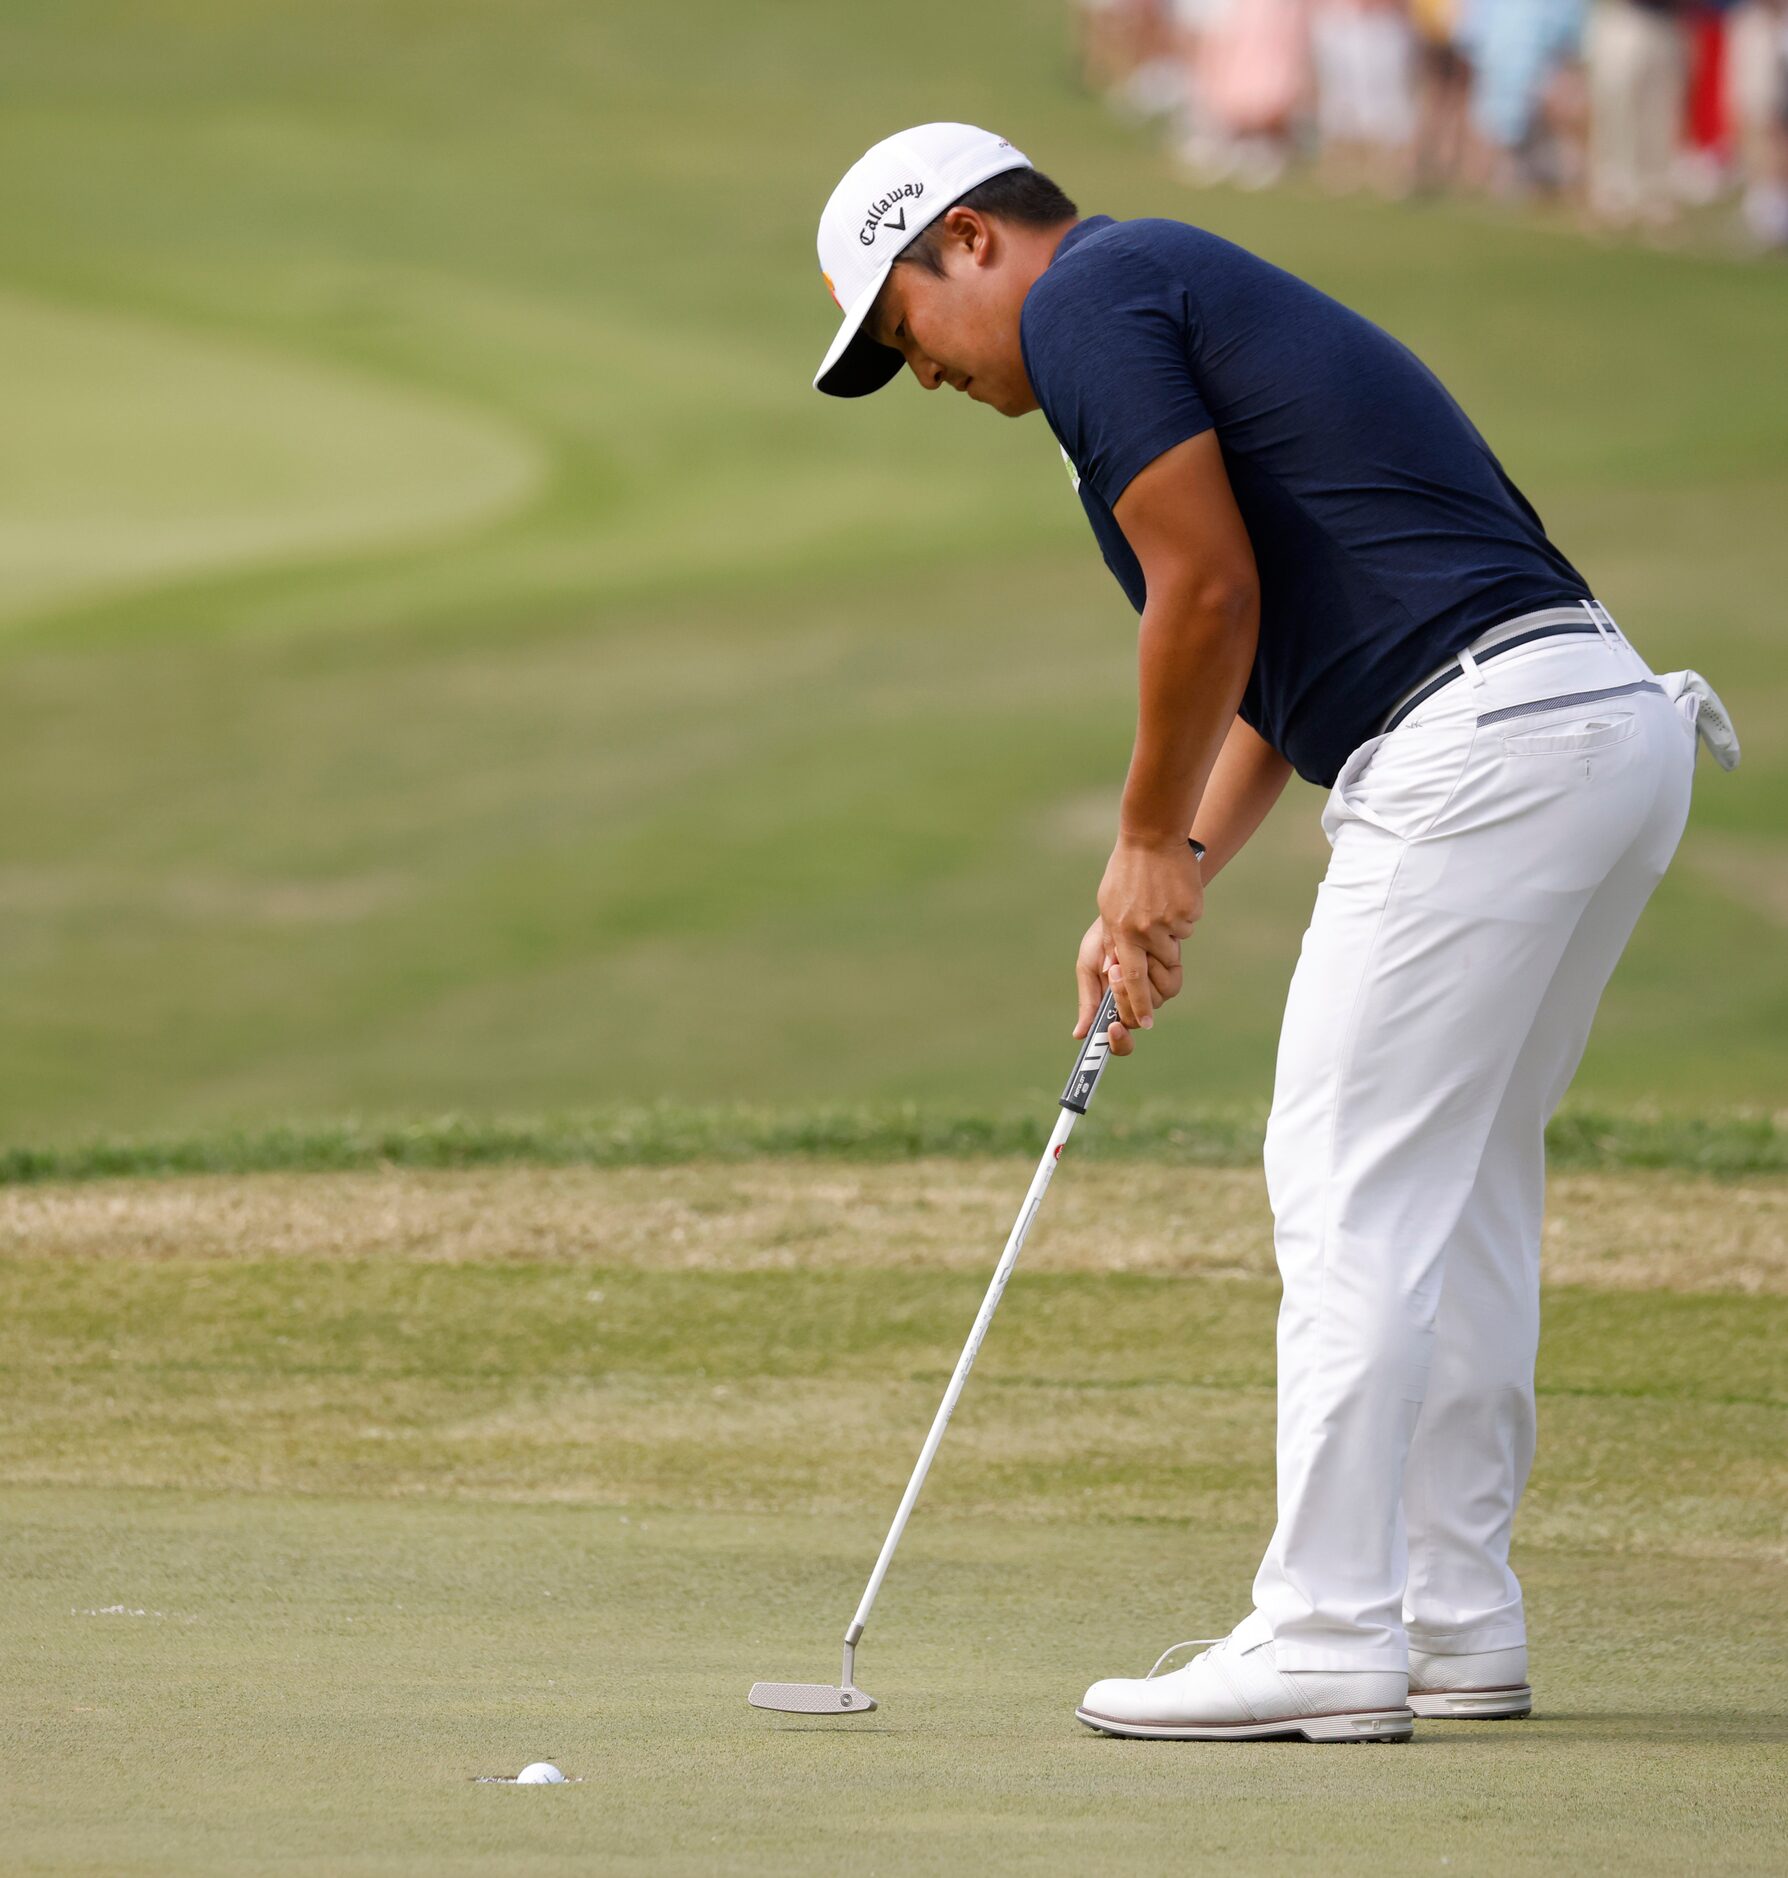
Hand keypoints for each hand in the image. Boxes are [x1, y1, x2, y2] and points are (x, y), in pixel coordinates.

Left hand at [1088, 837, 1200, 1041]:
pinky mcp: (1190, 909)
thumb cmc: (1126, 874)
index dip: (1138, 1003)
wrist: (1152, 837)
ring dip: (1170, 931)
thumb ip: (1111, 941)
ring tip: (1159, 902)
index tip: (1146, 1022)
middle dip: (1160, 958)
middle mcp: (1145, 930)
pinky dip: (1183, 914)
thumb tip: (1111, 971)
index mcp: (1121, 931)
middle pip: (1160, 965)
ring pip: (1176, 944)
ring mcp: (1169, 919)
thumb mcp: (1108, 907)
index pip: (1131, 978)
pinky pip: (1189, 925)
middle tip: (1155, 935)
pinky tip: (1172, 892)